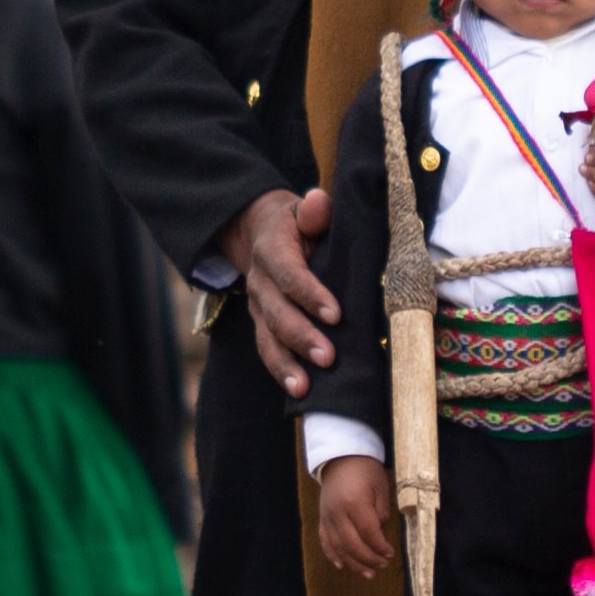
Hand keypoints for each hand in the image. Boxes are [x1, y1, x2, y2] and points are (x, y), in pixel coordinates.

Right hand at [231, 187, 338, 395]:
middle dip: (302, 336)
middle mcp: (261, 283)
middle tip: (328, 357)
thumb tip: (318, 202)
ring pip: (268, 339)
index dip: (310, 294)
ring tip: (305, 388)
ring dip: (286, 365)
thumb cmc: (298, 224)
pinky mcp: (263, 326)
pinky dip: (282, 373)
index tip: (335, 313)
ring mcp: (259, 308)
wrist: (261, 233)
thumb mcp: (303, 210)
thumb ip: (314, 210)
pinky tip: (300, 393)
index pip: (289, 274)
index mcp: (272, 251)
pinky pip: (269, 351)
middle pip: (277, 313)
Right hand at [309, 454, 397, 576]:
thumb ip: (382, 511)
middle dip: (369, 558)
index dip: (380, 546)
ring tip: (368, 573)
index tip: (390, 553)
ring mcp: (327, 517)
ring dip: (353, 563)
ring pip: (338, 547)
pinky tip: (342, 565)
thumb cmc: (365, 470)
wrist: (341, 458)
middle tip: (382, 565)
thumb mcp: (381, 486)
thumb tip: (380, 534)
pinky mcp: (322, 519)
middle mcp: (338, 513)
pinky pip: (325, 541)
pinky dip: (332, 555)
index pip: (368, 533)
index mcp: (355, 503)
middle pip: (352, 544)